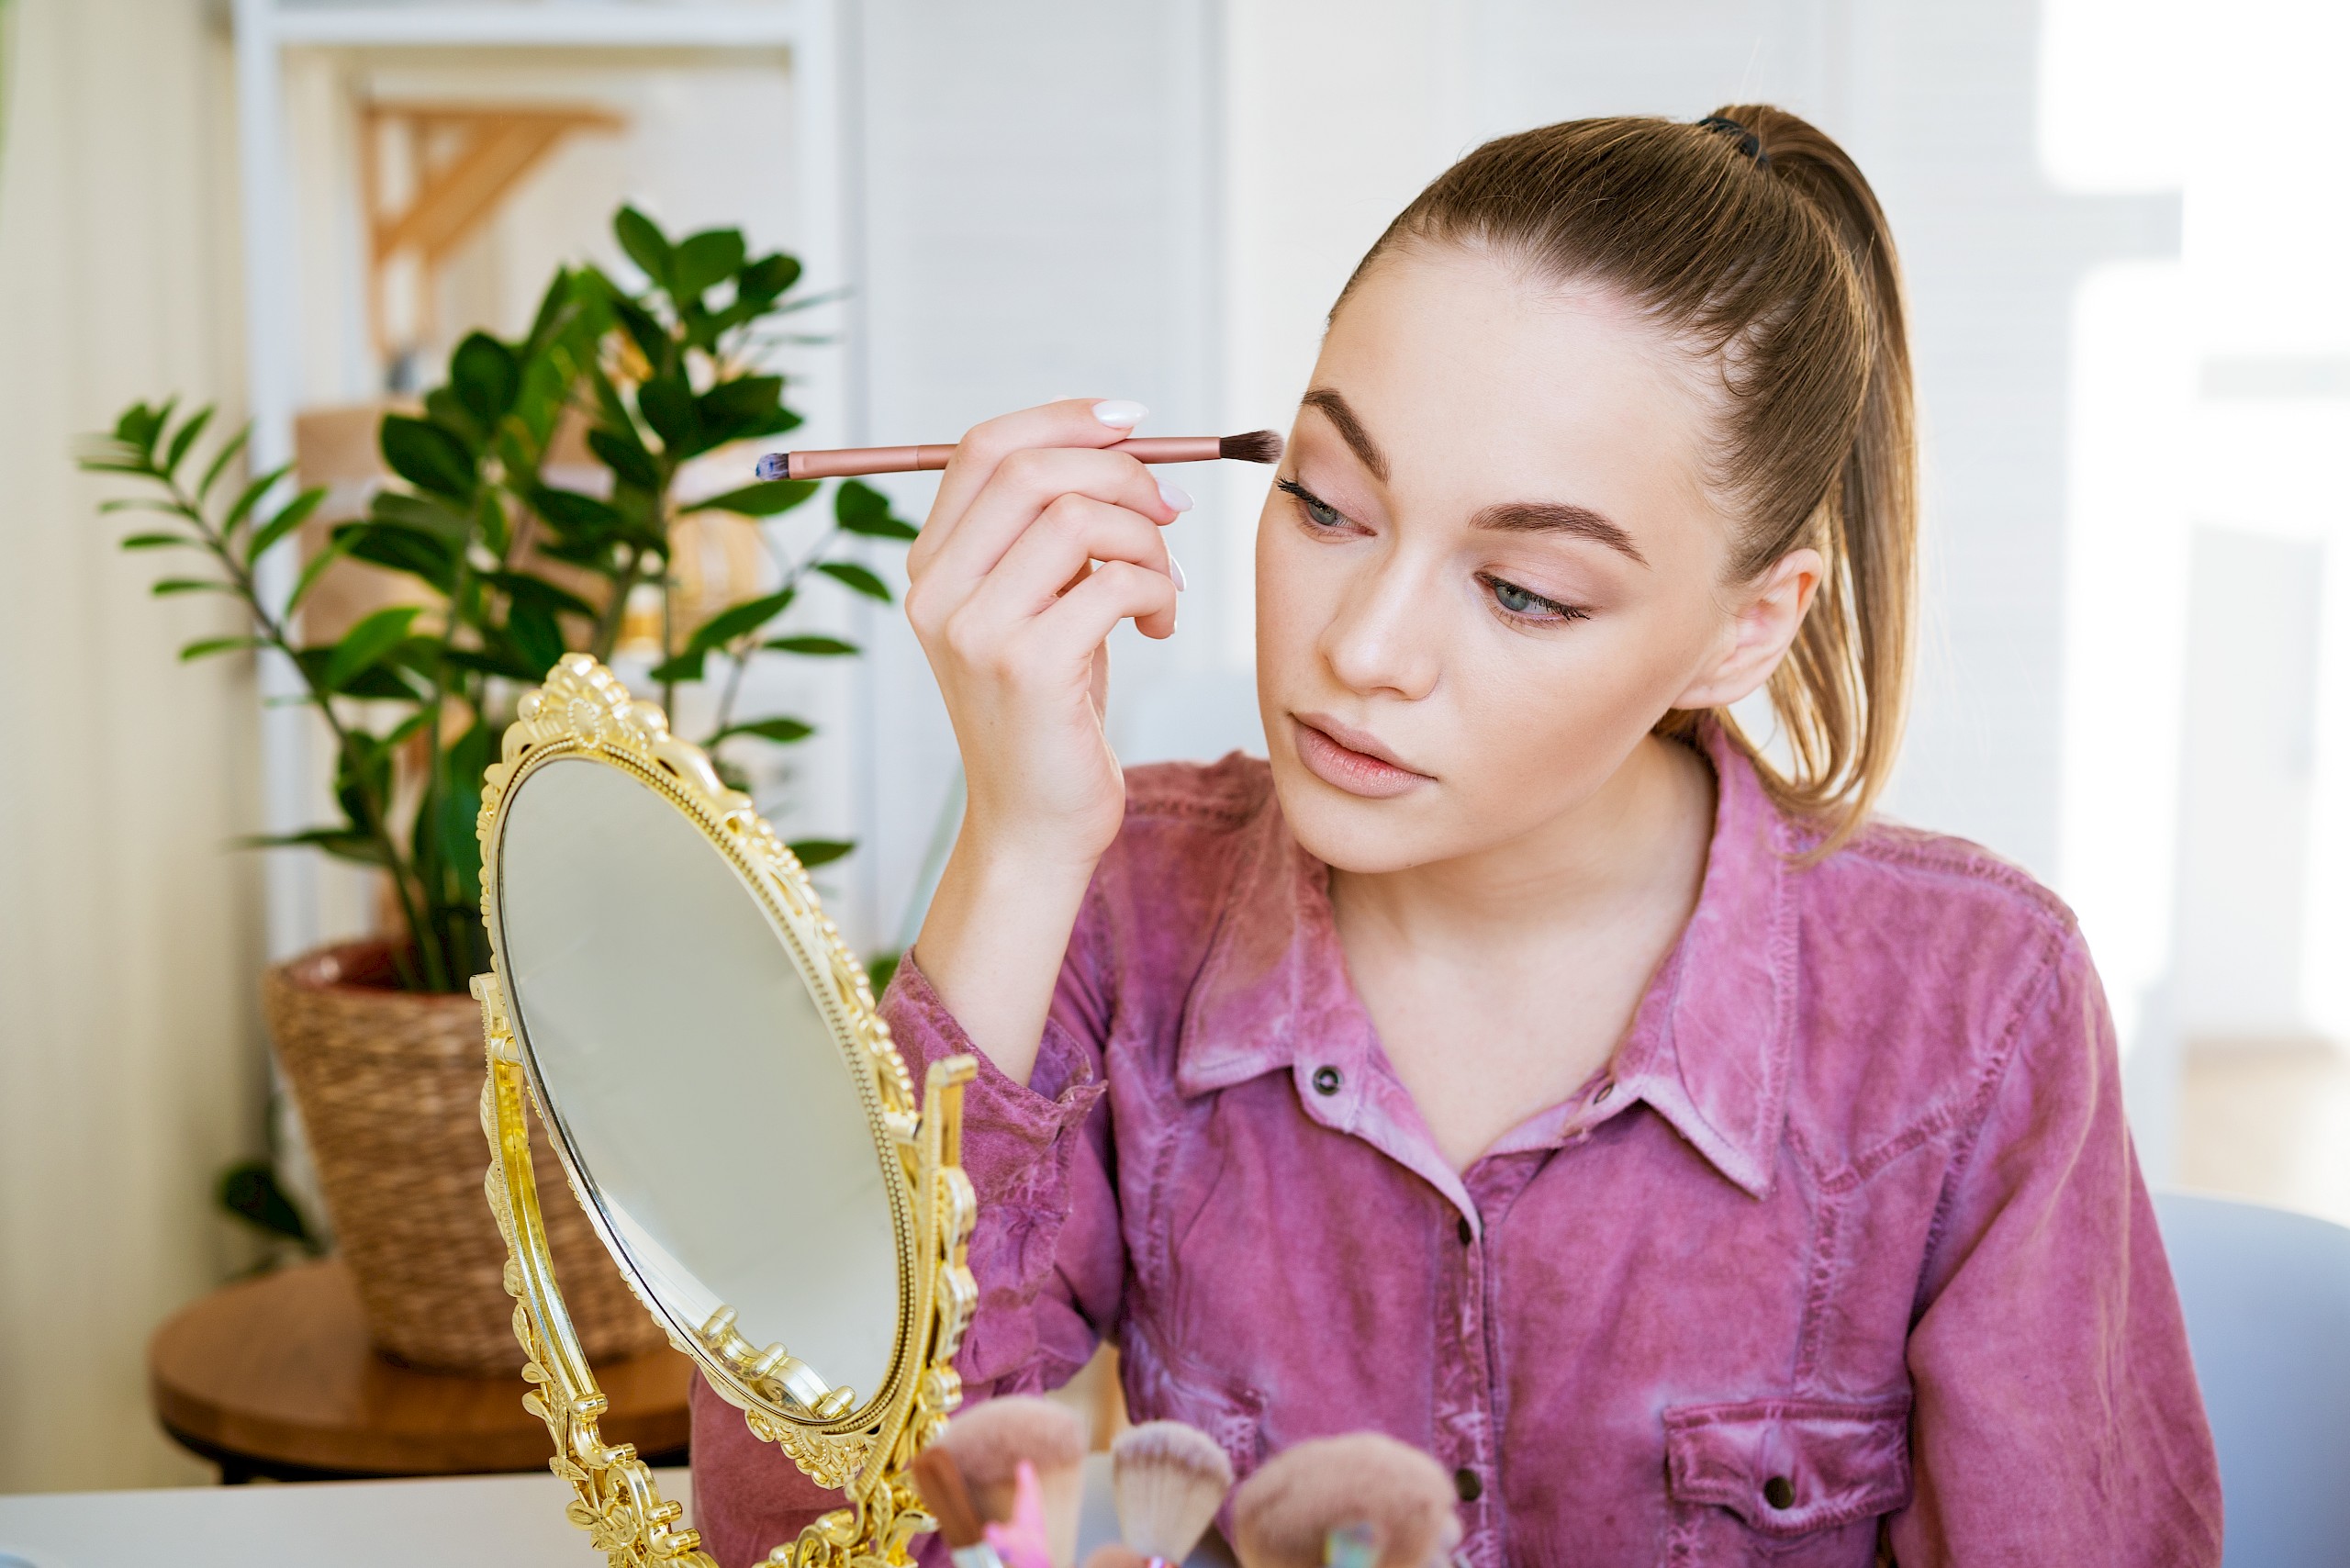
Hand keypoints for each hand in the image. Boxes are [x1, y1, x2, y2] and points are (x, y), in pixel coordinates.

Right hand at [904, 399, 1186, 1077]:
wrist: (1034, 825)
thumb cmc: (1052, 713)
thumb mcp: (1041, 606)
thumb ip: (1052, 533)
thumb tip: (1118, 438)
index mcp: (932, 566)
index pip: (985, 449)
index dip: (1064, 418)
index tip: (1135, 423)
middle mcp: (938, 592)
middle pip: (1034, 470)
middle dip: (1124, 474)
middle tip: (1171, 511)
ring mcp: (976, 630)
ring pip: (1081, 519)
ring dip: (1149, 542)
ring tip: (1164, 589)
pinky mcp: (1028, 668)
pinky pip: (1115, 581)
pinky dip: (1157, 589)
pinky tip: (1159, 625)